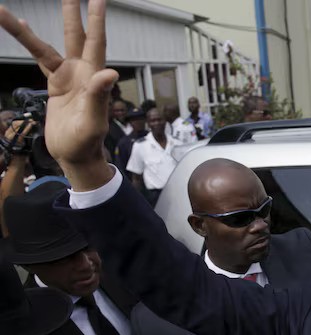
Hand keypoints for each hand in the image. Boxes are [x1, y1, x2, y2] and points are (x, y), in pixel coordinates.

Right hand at [0, 0, 116, 189]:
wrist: (75, 155)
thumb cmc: (87, 142)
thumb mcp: (94, 121)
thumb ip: (99, 97)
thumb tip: (110, 73)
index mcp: (93, 77)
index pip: (97, 42)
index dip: (97, 20)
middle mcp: (82, 72)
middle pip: (77, 36)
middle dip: (75, 13)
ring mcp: (68, 77)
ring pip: (50, 45)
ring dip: (31, 30)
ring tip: (11, 11)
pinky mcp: (55, 84)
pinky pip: (40, 59)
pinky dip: (28, 44)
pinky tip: (20, 27)